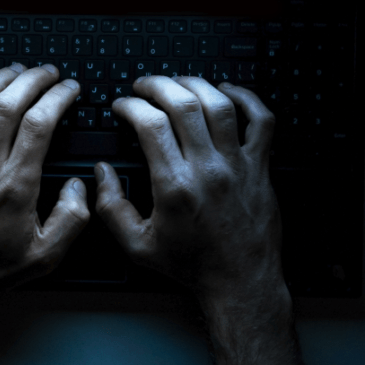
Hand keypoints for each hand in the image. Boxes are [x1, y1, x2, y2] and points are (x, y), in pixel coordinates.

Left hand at [0, 61, 89, 302]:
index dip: (58, 98)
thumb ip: (73, 218)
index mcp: (17, 185)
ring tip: (17, 69)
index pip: (40, 124)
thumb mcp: (48, 254)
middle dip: (33, 80)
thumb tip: (80, 185)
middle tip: (49, 72)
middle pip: (9, 104)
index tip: (70, 89)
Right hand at [94, 76, 286, 305]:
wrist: (239, 280)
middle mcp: (208, 169)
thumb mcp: (137, 245)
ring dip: (195, 85)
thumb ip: (111, 207)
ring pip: (219, 105)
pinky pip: (262, 121)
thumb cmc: (191, 265)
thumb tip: (102, 173)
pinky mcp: (259, 167)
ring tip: (178, 83)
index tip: (122, 106)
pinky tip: (228, 91)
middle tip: (144, 85)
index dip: (130, 106)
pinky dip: (247, 98)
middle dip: (157, 85)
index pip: (149, 125)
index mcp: (174, 186)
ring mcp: (237, 165)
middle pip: (183, 104)